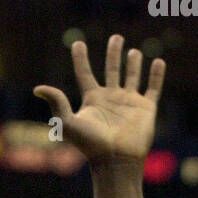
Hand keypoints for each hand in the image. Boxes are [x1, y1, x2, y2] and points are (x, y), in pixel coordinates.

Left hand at [33, 34, 165, 163]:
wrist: (116, 160)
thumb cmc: (91, 144)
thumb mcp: (69, 123)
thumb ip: (57, 104)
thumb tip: (37, 89)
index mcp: (92, 100)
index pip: (85, 74)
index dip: (80, 58)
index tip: (77, 43)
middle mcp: (111, 99)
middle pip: (112, 70)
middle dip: (114, 53)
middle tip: (116, 37)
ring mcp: (129, 103)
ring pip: (132, 77)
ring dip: (134, 63)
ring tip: (134, 51)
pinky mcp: (146, 108)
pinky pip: (153, 88)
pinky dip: (156, 75)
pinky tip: (159, 62)